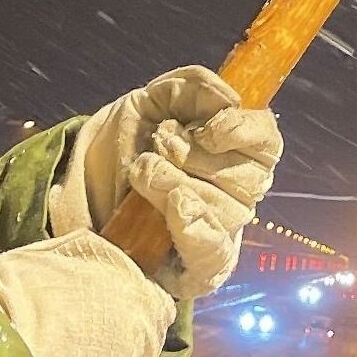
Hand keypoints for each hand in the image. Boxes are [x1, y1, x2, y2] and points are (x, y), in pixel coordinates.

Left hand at [47, 65, 282, 296]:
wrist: (88, 185)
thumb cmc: (133, 141)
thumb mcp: (155, 100)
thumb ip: (192, 87)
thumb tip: (228, 97)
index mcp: (239, 153)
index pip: (267, 142)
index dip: (243, 132)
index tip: (206, 129)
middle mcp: (239, 195)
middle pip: (246, 179)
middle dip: (194, 158)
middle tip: (158, 145)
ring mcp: (221, 233)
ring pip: (223, 211)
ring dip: (176, 184)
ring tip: (142, 173)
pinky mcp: (199, 269)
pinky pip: (213, 256)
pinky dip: (196, 231)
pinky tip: (177, 207)